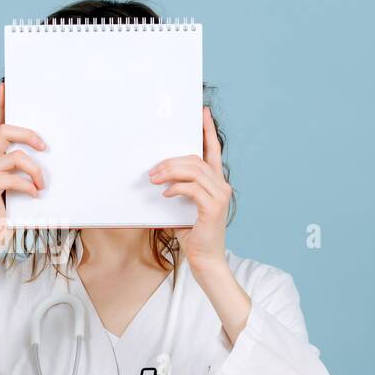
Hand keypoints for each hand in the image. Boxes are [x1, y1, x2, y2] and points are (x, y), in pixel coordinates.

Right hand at [0, 80, 45, 253]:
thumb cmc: (10, 211)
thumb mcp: (21, 184)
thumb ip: (27, 168)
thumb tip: (48, 153)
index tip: (4, 84)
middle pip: (5, 131)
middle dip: (28, 135)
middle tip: (45, 148)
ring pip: (15, 156)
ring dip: (35, 170)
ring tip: (42, 185)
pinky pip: (14, 177)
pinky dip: (29, 186)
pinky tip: (35, 195)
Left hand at [149, 107, 231, 273]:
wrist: (205, 261)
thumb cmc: (193, 235)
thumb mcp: (182, 208)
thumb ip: (177, 190)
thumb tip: (156, 177)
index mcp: (216, 183)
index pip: (213, 150)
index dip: (208, 130)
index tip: (202, 113)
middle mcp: (222, 186)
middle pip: (196, 159)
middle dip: (171, 160)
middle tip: (152, 170)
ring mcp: (220, 196)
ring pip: (193, 170)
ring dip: (169, 172)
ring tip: (154, 180)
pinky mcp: (213, 207)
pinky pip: (191, 188)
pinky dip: (176, 188)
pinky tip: (165, 194)